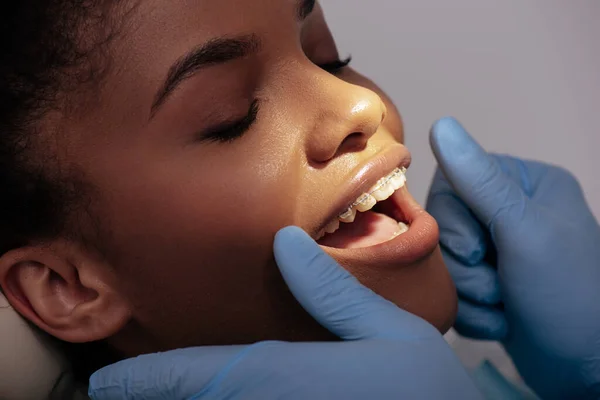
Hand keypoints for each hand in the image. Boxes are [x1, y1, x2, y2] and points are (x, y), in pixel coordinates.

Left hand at [88, 226, 480, 399]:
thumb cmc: (427, 392)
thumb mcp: (389, 332)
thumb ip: (332, 292)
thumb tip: (287, 243)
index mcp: (284, 374)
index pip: (195, 375)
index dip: (146, 380)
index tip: (106, 385)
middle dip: (163, 395)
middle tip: (129, 389)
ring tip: (172, 389)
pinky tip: (228, 394)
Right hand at [426, 117, 599, 398]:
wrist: (588, 369)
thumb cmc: (566, 293)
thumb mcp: (523, 231)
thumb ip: (479, 181)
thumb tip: (441, 124)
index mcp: (523, 186)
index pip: (452, 184)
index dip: (454, 223)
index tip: (479, 249)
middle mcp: (510, 213)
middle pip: (444, 228)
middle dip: (464, 266)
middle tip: (497, 283)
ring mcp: (499, 251)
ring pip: (445, 264)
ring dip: (470, 293)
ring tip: (504, 306)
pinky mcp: (489, 285)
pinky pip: (453, 291)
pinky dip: (473, 312)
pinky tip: (502, 321)